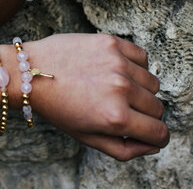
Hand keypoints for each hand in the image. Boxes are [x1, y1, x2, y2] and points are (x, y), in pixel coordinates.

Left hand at [23, 33, 168, 159]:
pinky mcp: (112, 42)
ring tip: (117, 89)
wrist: (32, 72)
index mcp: (115, 118)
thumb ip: (125, 149)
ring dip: (141, 89)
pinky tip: (119, 70)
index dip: (157, 137)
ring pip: (153, 82)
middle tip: (124, 110)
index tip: (150, 133)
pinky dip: (136, 65)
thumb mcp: (88, 138)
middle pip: (158, 107)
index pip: (160, 132)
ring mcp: (117, 63)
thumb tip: (153, 145)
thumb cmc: (58, 107)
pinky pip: (142, 56)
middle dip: (146, 114)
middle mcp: (120, 89)